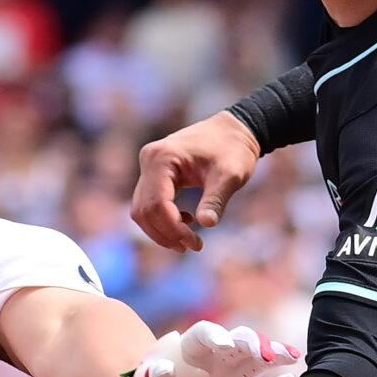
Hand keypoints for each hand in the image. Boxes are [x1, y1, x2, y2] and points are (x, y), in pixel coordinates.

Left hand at [121, 321, 303, 376]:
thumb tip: (163, 375)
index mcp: (192, 347)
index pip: (205, 334)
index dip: (216, 336)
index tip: (225, 345)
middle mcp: (219, 357)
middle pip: (241, 341)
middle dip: (254, 343)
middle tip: (265, 353)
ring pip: (259, 362)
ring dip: (276, 356)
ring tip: (292, 358)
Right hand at [131, 110, 260, 252]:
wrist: (233, 130)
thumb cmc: (233, 150)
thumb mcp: (230, 175)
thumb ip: (216, 200)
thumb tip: (207, 224)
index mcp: (163, 158)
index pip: (157, 204)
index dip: (173, 229)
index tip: (196, 243)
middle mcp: (149, 159)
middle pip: (144, 210)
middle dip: (166, 234)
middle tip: (193, 246)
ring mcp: (148, 165)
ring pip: (142, 210)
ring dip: (162, 230)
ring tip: (188, 241)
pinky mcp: (153, 172)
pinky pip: (148, 203)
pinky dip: (162, 219)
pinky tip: (185, 221)